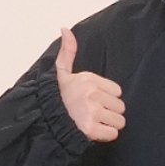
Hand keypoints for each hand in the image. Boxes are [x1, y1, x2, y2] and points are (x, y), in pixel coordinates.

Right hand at [56, 26, 125, 142]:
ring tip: (94, 122)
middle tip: (94, 114)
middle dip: (110, 112)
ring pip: (119, 121)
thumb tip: (65, 29)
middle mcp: (92, 94)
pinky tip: (93, 131)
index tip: (94, 101)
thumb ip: (68, 52)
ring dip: (109, 125)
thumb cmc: (56, 97)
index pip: (117, 91)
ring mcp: (92, 112)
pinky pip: (112, 134)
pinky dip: (105, 136)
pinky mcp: (90, 130)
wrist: (44, 120)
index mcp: (89, 80)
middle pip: (120, 107)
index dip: (107, 98)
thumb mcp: (61, 73)